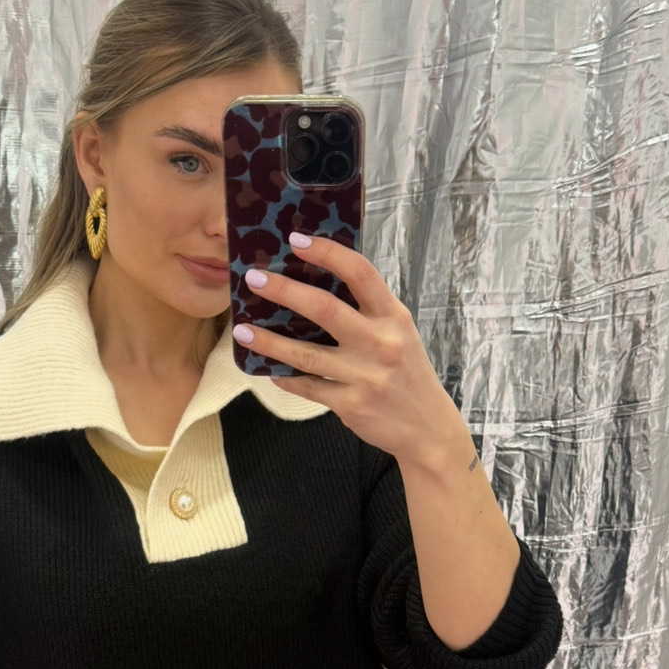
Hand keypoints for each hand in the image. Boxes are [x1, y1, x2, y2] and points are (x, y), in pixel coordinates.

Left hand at [231, 232, 461, 464]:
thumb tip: (318, 282)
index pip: (360, 272)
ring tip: (240, 330)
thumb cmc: (407, 373)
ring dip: (268, 341)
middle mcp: (380, 342)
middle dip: (283, 290)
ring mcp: (364, 376)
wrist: (427, 428)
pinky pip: (308, 387)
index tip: (296, 240)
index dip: (327, 252)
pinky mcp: (351, 404)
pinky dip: (286, 377)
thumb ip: (368, 311)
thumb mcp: (400, 333)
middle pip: (324, 308)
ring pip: (305, 354)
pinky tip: (269, 369)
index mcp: (392, 317)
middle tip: (253, 279)